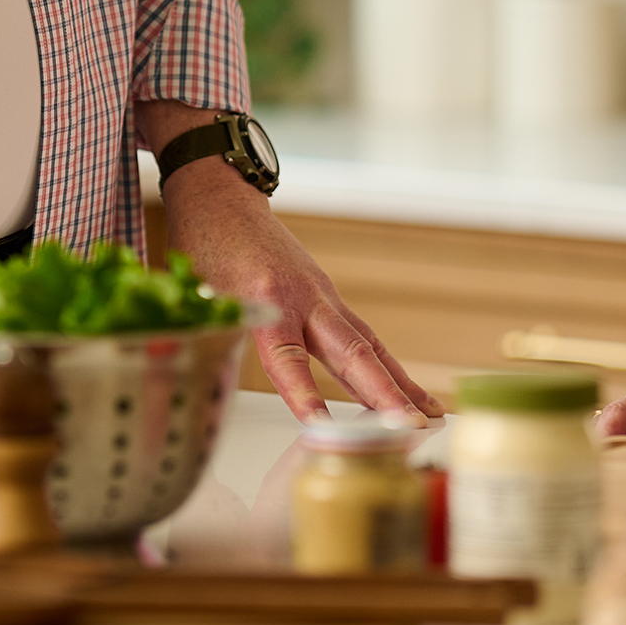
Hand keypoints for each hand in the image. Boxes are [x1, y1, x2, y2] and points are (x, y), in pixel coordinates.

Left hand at [159, 159, 437, 422]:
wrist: (223, 195)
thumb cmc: (204, 245)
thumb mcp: (196, 295)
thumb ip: (211, 342)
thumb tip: (196, 398)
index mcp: (265, 297)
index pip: (286, 357)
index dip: (303, 394)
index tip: (320, 429)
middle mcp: (304, 296)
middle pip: (351, 350)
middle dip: (383, 393)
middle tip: (410, 428)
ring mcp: (322, 295)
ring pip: (368, 344)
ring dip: (399, 382)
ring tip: (429, 417)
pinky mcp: (328, 297)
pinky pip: (363, 336)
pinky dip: (387, 365)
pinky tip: (406, 391)